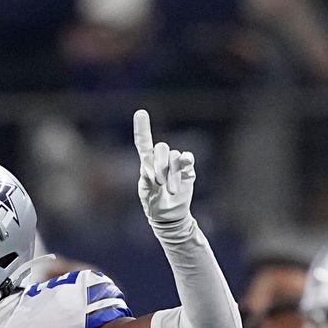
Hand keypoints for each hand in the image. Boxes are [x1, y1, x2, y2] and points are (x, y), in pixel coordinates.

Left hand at [133, 109, 195, 231]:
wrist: (169, 216)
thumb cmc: (154, 204)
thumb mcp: (147, 194)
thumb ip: (149, 181)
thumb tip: (155, 171)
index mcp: (147, 164)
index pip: (143, 143)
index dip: (142, 128)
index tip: (141, 112)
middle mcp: (161, 160)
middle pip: (161, 147)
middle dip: (160, 163)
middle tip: (158, 182)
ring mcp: (175, 164)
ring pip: (174, 157)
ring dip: (172, 174)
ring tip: (170, 190)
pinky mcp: (187, 170)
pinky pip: (187, 158)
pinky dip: (186, 160)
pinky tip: (186, 164)